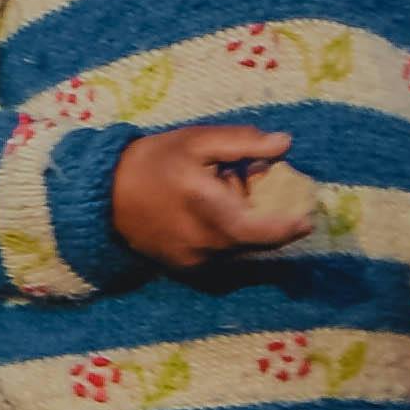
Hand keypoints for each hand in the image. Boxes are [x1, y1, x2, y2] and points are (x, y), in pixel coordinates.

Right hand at [112, 123, 320, 275]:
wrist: (101, 194)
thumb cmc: (152, 161)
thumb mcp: (195, 141)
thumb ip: (242, 142)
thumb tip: (286, 143)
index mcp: (210, 209)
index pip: (264, 232)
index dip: (291, 229)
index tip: (308, 219)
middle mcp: (205, 243)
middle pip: (256, 243)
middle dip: (271, 225)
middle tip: (272, 202)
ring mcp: (194, 260)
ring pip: (240, 253)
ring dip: (248, 232)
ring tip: (235, 205)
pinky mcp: (184, 268)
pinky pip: (221, 258)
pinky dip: (229, 241)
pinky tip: (217, 219)